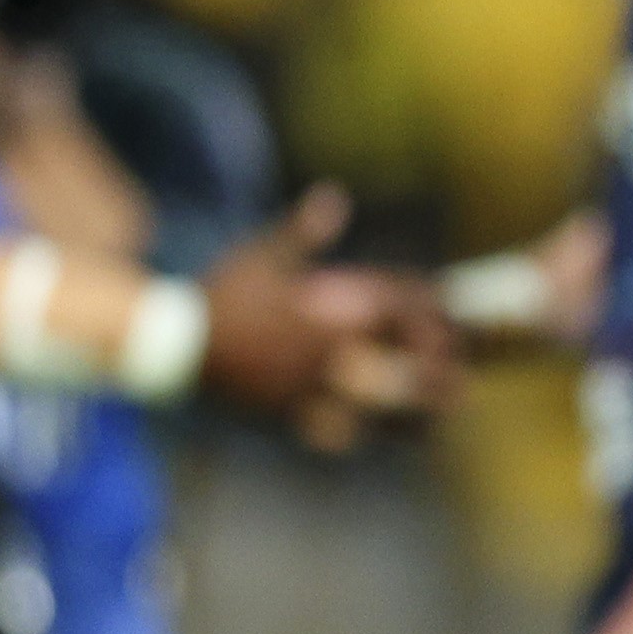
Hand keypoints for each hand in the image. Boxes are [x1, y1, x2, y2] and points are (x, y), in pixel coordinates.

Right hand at [197, 188, 453, 443]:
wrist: (172, 343)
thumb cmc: (222, 294)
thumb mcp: (263, 256)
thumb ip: (304, 231)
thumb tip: (332, 196)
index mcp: (327, 312)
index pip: (396, 312)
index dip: (429, 315)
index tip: (445, 318)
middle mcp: (326, 355)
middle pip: (401, 370)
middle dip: (434, 375)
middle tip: (460, 380)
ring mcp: (310, 390)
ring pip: (376, 412)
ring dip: (411, 416)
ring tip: (437, 420)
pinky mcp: (288, 416)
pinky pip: (334, 433)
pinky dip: (360, 435)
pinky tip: (378, 437)